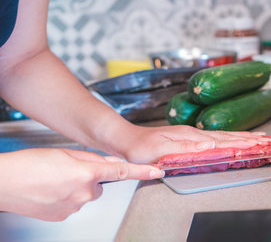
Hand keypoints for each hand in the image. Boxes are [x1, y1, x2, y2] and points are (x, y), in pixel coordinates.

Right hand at [0, 148, 163, 220]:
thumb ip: (91, 158)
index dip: (142, 172)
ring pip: (85, 194)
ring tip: (54, 179)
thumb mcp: (65, 153)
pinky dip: (66, 197)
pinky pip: (73, 204)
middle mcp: (84, 193)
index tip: (157, 172)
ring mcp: (74, 207)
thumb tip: (108, 163)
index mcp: (87, 173)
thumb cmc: (30, 165)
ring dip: (76, 187)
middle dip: (90, 177)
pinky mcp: (63, 216)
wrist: (5, 182)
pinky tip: (51, 190)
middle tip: (69, 170)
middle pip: (99, 184)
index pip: (122, 172)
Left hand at [120, 125, 270, 163]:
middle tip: (269, 139)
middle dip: (250, 138)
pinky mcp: (191, 138)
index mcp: (191, 136)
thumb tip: (211, 144)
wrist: (127, 139)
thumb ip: (186, 147)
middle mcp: (195, 134)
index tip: (261, 142)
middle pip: (229, 135)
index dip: (243, 142)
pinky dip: (230, 138)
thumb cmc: (141, 147)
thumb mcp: (161, 149)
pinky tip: (235, 139)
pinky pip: (217, 138)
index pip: (223, 139)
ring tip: (260, 137)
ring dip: (244, 137)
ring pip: (225, 135)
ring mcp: (194, 135)